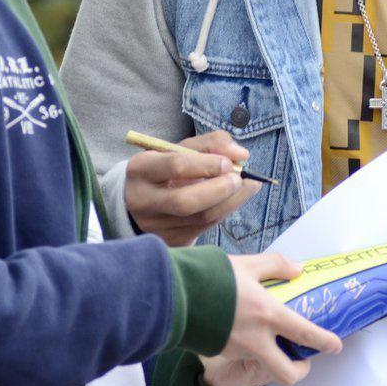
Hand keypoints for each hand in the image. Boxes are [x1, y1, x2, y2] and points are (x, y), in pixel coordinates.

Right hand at [124, 130, 261, 245]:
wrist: (139, 199)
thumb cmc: (164, 169)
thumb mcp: (179, 149)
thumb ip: (210, 144)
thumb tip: (241, 154)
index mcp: (141, 169)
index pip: (175, 166)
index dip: (207, 164)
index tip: (228, 162)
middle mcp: (143, 200)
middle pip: (185, 201)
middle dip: (219, 190)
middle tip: (239, 179)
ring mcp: (155, 225)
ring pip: (200, 218)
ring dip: (231, 201)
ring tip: (248, 186)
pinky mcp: (170, 241)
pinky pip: (205, 228)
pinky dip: (224, 212)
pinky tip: (233, 200)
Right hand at [199, 253, 342, 385]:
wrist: (174, 294)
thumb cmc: (213, 276)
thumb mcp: (248, 264)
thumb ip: (276, 265)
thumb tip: (297, 269)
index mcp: (268, 314)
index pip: (305, 333)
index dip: (324, 341)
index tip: (335, 345)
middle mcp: (256, 339)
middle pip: (287, 373)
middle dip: (299, 371)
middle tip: (302, 360)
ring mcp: (237, 349)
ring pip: (262, 362)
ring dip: (269, 353)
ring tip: (265, 332)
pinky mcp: (221, 351)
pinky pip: (242, 352)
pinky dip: (247, 345)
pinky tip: (239, 326)